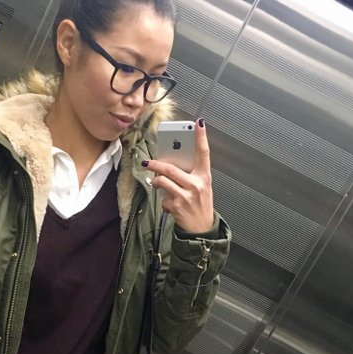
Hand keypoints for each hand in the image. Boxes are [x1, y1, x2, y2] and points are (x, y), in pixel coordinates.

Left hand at [145, 118, 213, 233]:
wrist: (202, 230)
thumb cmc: (200, 206)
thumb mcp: (202, 187)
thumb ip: (190, 174)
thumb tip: (171, 164)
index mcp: (205, 177)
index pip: (204, 153)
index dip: (201, 137)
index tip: (199, 123)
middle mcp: (197, 185)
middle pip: (171, 168)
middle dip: (156, 164)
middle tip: (148, 162)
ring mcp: (186, 196)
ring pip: (163, 181)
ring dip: (156, 182)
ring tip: (157, 183)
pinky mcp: (177, 206)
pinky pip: (163, 198)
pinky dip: (163, 201)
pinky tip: (170, 205)